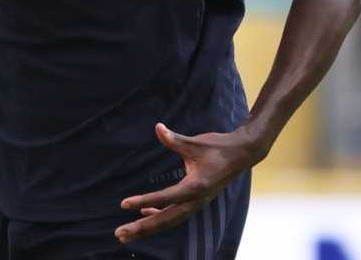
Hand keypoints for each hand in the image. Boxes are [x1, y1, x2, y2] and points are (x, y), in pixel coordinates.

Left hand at [115, 123, 261, 242]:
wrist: (240, 155)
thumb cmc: (217, 147)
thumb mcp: (195, 143)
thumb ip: (174, 139)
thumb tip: (158, 127)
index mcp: (196, 186)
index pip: (165, 198)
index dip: (144, 201)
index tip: (124, 204)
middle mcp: (196, 200)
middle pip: (166, 219)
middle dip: (142, 228)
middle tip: (120, 234)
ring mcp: (196, 203)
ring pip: (169, 220)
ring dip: (148, 226)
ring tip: (126, 233)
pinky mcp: (195, 201)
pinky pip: (175, 213)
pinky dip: (159, 215)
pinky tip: (144, 213)